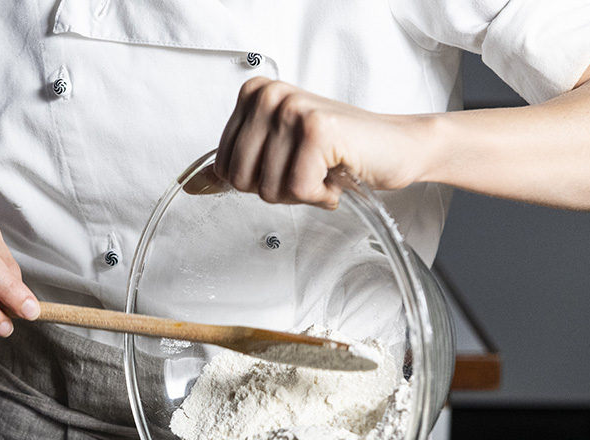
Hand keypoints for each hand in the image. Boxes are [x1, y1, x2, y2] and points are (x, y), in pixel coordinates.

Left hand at [215, 78, 425, 207]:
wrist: (395, 147)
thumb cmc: (340, 151)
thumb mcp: (277, 154)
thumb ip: (236, 166)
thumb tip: (194, 186)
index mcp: (253, 95)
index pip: (224, 166)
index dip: (258, 181)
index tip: (288, 165)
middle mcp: (269, 95)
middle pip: (242, 180)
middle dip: (278, 189)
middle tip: (308, 172)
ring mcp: (292, 109)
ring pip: (269, 188)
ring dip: (302, 193)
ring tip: (324, 171)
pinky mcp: (316, 130)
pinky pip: (299, 189)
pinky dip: (321, 196)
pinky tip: (337, 176)